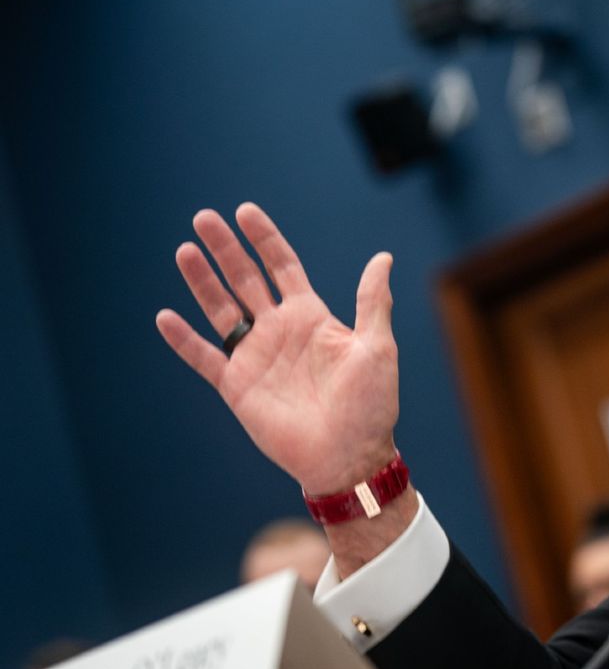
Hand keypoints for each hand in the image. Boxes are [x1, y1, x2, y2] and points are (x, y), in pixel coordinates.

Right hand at [156, 203, 398, 494]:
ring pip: (221, 310)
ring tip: (184, 251)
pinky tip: (165, 317)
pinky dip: (185, 340)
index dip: (264, 239)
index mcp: (312, 317)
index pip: (282, 267)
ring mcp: (256, 357)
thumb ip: (372, 302)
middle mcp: (279, 331)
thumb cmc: (371, 405)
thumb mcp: (377, 347)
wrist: (349, 456)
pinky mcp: (238, 386)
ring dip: (202, 282)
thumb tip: (382, 257)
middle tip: (204, 217)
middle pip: (245, 279)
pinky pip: (205, 358)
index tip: (245, 211)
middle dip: (225, 249)